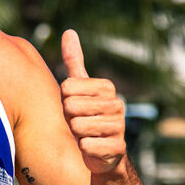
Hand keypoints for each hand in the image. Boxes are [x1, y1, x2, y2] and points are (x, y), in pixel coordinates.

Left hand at [60, 30, 125, 173]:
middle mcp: (117, 104)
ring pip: (78, 127)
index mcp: (107, 87)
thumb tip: (69, 31)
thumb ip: (74, 61)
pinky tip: (92, 148)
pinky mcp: (117, 148)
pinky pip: (86, 146)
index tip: (74, 106)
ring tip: (86, 134)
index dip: (64, 100)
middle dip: (69, 118)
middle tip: (79, 122)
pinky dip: (84, 149)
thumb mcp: (79, 87)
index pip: (67, 88)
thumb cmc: (85, 115)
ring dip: (76, 134)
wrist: (102, 153)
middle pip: (71, 107)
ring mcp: (119, 126)